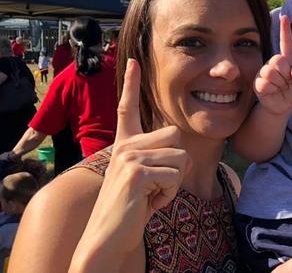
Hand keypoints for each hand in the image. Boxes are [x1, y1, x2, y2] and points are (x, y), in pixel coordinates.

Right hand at [72, 59, 191, 263]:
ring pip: (180, 158)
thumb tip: (178, 147)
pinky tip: (149, 203)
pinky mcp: (136, 172)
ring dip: (173, 183)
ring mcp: (128, 157)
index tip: (133, 61)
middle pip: (175, 136)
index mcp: (125, 143)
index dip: (131, 84)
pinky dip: (168, 194)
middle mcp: (124, 145)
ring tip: (151, 195)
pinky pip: (174, 176)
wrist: (108, 234)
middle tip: (156, 185)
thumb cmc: (132, 208)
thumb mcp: (145, 177)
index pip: (127, 108)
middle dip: (176, 164)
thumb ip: (155, 158)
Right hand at [254, 15, 291, 115]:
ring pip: (270, 72)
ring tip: (280, 88)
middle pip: (278, 60)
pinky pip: (264, 84)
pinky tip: (272, 93)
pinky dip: (271, 90)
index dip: (285, 30)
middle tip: (286, 83)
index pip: (286, 43)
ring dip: (278, 84)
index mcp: (287, 60)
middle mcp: (274, 63)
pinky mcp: (258, 82)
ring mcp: (264, 71)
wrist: (281, 107)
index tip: (285, 17)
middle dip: (285, 74)